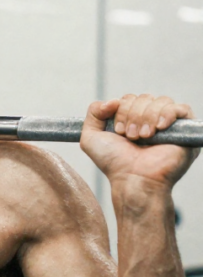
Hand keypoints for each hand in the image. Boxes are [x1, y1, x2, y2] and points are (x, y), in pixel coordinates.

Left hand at [80, 94, 198, 187]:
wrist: (133, 179)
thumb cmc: (114, 164)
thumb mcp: (91, 137)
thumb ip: (93, 112)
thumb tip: (113, 100)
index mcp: (133, 121)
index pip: (130, 98)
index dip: (122, 110)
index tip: (119, 131)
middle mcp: (151, 121)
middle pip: (145, 98)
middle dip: (134, 115)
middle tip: (131, 137)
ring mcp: (170, 126)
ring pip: (161, 101)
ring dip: (147, 117)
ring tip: (143, 137)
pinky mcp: (185, 131)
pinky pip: (182, 108)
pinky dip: (167, 114)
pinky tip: (158, 129)